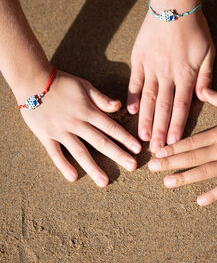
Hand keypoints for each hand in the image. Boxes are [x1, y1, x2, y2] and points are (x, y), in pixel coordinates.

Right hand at [19, 71, 141, 186]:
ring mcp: (61, 131)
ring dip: (93, 168)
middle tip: (132, 167)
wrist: (32, 80)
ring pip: (80, 152)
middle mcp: (77, 123)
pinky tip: (73, 177)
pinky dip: (63, 165)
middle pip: (101, 142)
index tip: (138, 149)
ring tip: (104, 182)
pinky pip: (55, 153)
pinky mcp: (46, 136)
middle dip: (118, 155)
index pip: (111, 127)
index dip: (125, 138)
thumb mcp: (84, 85)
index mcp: (88, 110)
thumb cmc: (62, 82)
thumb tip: (119, 106)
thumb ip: (101, 98)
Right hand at [128, 10, 214, 152]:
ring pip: (148, 99)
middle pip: (163, 107)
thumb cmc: (195, 27)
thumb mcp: (209, 51)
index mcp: (186, 75)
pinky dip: (133, 96)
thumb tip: (203, 97)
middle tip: (155, 149)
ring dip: (145, 119)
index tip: (172, 143)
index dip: (176, 126)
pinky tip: (130, 111)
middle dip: (159, 130)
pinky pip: (135, 81)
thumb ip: (206, 76)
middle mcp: (167, 75)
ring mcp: (151, 68)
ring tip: (141, 137)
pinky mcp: (139, 59)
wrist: (174, 3)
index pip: (181, 106)